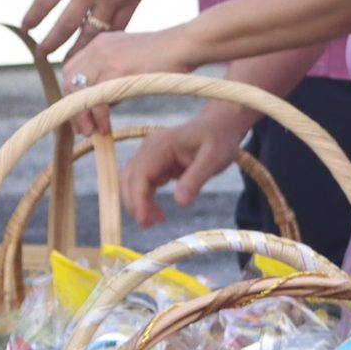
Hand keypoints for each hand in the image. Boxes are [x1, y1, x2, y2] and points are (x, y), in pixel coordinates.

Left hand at [24, 0, 163, 54]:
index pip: (45, 0)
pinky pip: (117, 28)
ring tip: (69, 62)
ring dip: (78, 50)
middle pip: (66, 24)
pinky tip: (99, 49)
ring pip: (92, 33)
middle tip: (42, 53)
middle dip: (51, 42)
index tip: (26, 27)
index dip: (33, 17)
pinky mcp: (132, 1)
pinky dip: (106, 40)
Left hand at [62, 26, 193, 135]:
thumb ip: (111, 76)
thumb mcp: (129, 60)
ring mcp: (106, 57)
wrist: (183, 45)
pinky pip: (98, 97)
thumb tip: (99, 103)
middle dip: (72, 106)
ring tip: (92, 132)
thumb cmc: (164, 57)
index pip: (71, 69)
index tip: (78, 114)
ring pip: (79, 90)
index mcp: (100, 43)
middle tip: (82, 128)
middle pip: (69, 79)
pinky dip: (98, 116)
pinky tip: (106, 127)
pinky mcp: (117, 69)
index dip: (71, 94)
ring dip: (83, 115)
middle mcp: (98, 47)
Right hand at [114, 111, 253, 230]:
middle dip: (134, 203)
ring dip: (138, 203)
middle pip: (129, 178)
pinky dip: (144, 200)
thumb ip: (195, 179)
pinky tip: (158, 213)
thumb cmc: (219, 138)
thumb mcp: (213, 159)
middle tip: (150, 225)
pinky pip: (142, 184)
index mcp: (161, 145)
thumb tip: (180, 203)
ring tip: (155, 221)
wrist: (221, 124)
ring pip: (132, 182)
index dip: (138, 198)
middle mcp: (150, 148)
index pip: (140, 174)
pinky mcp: (155, 164)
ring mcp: (151, 155)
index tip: (145, 220)